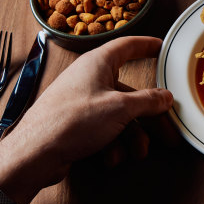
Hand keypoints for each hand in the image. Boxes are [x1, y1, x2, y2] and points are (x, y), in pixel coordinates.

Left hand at [0, 36, 174, 203]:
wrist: (35, 153)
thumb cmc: (74, 120)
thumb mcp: (120, 108)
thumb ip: (148, 101)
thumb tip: (166, 96)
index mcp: (98, 63)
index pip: (128, 46)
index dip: (147, 45)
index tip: (163, 47)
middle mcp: (90, 78)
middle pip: (130, 92)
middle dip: (150, 116)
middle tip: (169, 132)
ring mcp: (83, 101)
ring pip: (120, 115)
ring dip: (132, 136)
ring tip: (138, 153)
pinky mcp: (77, 123)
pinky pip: (104, 128)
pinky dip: (112, 143)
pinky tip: (111, 158)